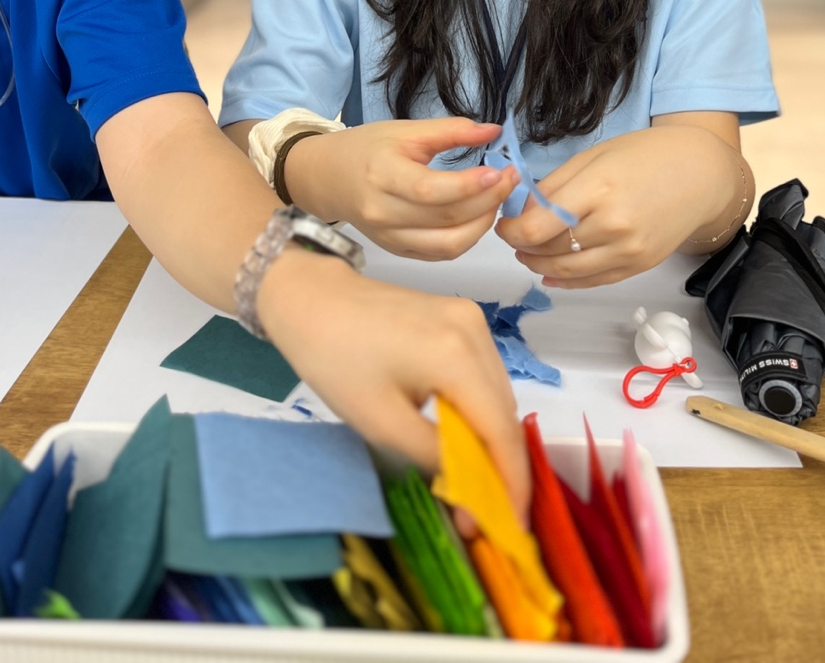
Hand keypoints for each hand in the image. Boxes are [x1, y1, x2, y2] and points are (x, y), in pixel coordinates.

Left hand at [256, 247, 529, 521]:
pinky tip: (461, 436)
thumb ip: (435, 459)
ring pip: (498, 393)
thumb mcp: (380, 423)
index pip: (501, 429)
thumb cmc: (335, 359)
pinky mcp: (461, 317)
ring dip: (491, 438)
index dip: (512, 481)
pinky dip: (479, 409)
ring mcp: (471, 318)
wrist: (312, 298)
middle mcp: (475, 330)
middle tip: (485, 514)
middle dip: (502, 465)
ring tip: (474, 483)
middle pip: (505, 411)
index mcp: (456, 354)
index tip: (512, 527)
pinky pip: (484, 374)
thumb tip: (473, 496)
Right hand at [284, 117, 517, 259]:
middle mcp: (384, 213)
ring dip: (482, 224)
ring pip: (448, 244)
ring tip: (497, 199)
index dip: (468, 185)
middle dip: (487, 201)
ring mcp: (390, 238)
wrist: (329, 178)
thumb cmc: (368, 149)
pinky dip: (467, 239)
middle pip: (445, 219)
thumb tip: (495, 131)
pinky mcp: (398, 251)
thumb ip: (451, 130)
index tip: (499, 172)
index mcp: (382, 175)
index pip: (430, 190)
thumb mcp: (406, 130)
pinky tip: (478, 216)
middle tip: (510, 180)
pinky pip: (441, 254)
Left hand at [496, 124, 742, 286]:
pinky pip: (592, 282)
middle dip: (522, 245)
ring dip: (539, 265)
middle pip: (549, 250)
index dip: (511, 230)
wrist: (700, 174)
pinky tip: (550, 273)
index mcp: (598, 189)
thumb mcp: (593, 156)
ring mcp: (628, 251)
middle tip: (513, 235)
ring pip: (566, 271)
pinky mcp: (637, 267)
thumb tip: (522, 211)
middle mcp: (613, 226)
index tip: (503, 223)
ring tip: (528, 253)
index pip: (538, 227)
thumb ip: (554, 185)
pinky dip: (566, 280)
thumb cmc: (646, 155)